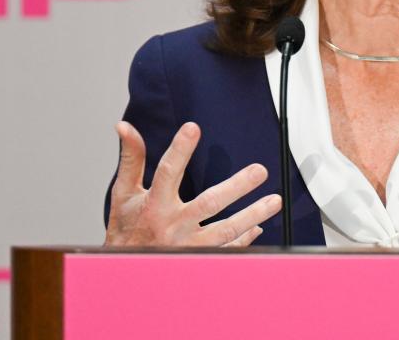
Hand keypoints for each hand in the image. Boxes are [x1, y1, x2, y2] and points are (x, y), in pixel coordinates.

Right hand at [104, 121, 281, 246]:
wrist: (125, 271)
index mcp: (153, 204)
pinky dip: (244, 239)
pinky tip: (258, 226)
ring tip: (274, 201)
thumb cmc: (127, 228)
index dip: (179, 150)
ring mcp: (187, 245)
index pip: (167, 172)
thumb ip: (131, 160)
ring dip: (252, 215)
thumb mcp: (124, 193)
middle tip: (259, 171)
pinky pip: (226, 250)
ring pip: (225, 230)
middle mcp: (172, 225)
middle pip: (209, 203)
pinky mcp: (198, 259)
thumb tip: (125, 126)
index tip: (193, 128)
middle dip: (237, 187)